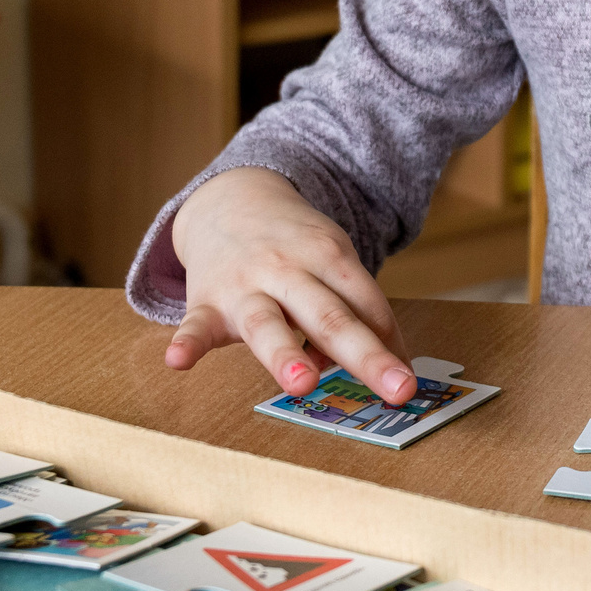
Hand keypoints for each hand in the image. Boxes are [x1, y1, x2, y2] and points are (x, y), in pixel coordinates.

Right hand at [161, 166, 415, 405]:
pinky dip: (186, 343)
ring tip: (303, 384)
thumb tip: (380, 362)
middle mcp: (289, 269)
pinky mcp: (207, 302)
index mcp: (329, 256)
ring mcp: (245, 286)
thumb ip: (351, 310)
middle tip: (398, 390)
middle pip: (330, 316)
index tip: (412, 384)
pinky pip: (194, 325)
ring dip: (285, 354)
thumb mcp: (332, 260)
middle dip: (365, 355)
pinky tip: (177, 362)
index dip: (391, 344)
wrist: (231, 200)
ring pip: (267, 324)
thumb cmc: (296, 246)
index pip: (367, 303)